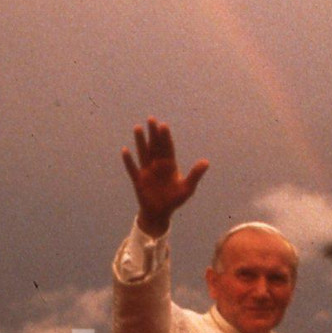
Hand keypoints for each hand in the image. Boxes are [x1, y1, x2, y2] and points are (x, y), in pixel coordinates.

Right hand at [121, 117, 208, 236]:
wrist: (160, 213)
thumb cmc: (174, 200)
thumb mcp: (187, 188)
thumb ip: (195, 174)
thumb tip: (206, 162)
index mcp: (170, 166)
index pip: (167, 148)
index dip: (165, 137)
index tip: (164, 125)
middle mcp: (157, 165)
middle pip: (155, 147)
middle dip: (153, 133)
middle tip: (151, 119)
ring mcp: (147, 172)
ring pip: (143, 153)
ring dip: (140, 141)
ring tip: (138, 127)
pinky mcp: (138, 181)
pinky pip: (133, 169)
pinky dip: (129, 161)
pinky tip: (125, 150)